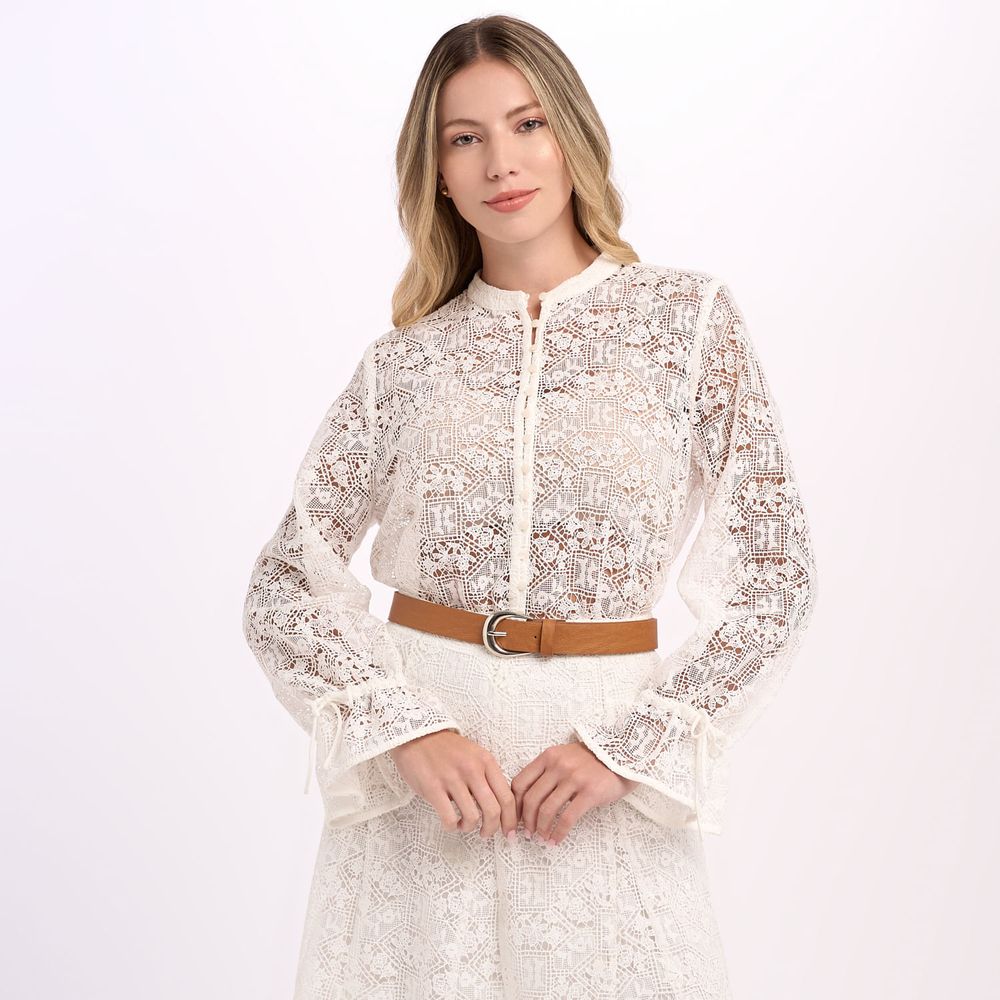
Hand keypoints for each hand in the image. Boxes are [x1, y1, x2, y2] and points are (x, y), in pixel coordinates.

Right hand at [389, 730, 517, 839]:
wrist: (416, 735)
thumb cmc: (446, 749)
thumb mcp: (474, 754)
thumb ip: (487, 776)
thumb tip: (500, 807)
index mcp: (486, 761)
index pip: (507, 797)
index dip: (511, 820)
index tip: (509, 832)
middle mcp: (472, 769)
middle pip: (493, 810)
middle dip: (491, 829)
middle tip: (485, 834)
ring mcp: (452, 778)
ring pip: (472, 817)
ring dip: (469, 828)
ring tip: (463, 825)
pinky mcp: (432, 787)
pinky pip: (449, 818)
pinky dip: (452, 826)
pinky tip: (450, 822)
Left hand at [511, 741, 638, 845]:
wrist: (623, 755)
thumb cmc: (592, 760)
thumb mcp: (565, 756)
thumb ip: (547, 771)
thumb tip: (528, 799)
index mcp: (548, 756)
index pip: (520, 782)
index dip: (514, 804)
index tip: (515, 819)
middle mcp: (558, 765)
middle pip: (531, 799)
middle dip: (526, 821)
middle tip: (527, 833)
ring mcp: (574, 778)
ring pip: (547, 809)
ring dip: (541, 829)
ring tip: (542, 838)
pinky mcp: (589, 793)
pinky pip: (567, 818)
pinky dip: (558, 832)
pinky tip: (556, 840)